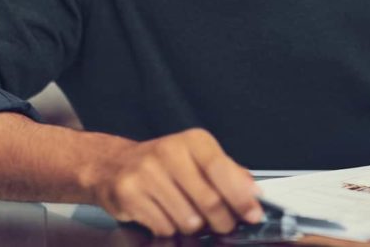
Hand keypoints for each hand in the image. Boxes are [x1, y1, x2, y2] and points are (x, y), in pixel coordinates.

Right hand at [88, 128, 262, 236]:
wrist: (115, 165)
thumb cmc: (164, 164)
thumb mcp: (199, 158)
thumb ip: (229, 173)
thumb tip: (254, 192)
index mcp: (193, 141)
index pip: (222, 170)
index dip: (241, 197)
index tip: (252, 215)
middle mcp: (169, 151)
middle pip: (208, 200)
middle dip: (222, 221)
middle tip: (224, 225)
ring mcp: (146, 172)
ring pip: (187, 219)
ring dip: (194, 226)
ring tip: (187, 214)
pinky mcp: (129, 193)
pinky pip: (163, 227)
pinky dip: (170, 228)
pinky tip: (164, 214)